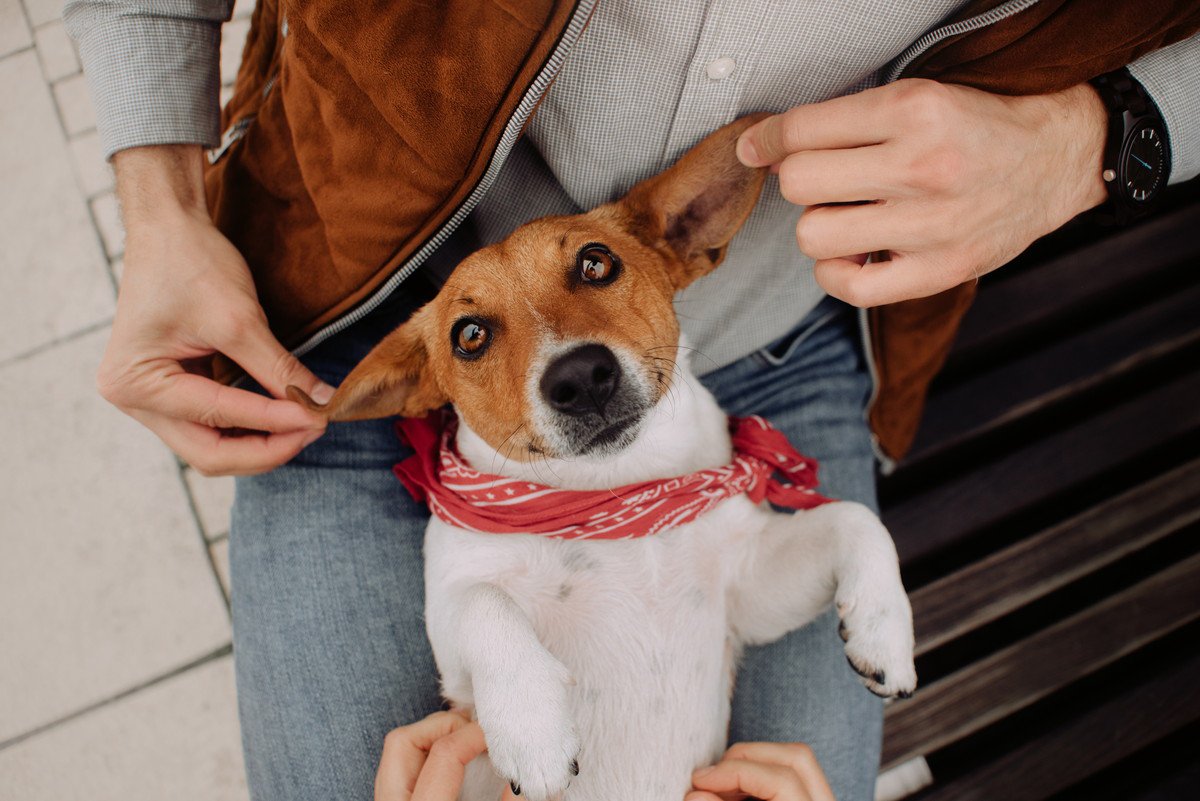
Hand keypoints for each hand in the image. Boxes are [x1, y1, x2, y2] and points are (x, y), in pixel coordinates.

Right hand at [97, 145, 332, 475]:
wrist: (168, 228)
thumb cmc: (192, 263)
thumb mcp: (240, 318)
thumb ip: (279, 368)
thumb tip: (322, 403)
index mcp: (135, 380)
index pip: (218, 417)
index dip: (275, 422)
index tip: (321, 417)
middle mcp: (131, 399)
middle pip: (208, 453)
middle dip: (267, 448)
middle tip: (316, 428)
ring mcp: (146, 400)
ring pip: (211, 447)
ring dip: (260, 444)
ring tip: (306, 424)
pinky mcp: (167, 393)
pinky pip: (211, 427)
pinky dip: (247, 428)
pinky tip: (283, 420)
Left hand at [375, 711, 517, 800]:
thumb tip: (522, 773)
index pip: (444, 753)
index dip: (475, 736)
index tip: (497, 737)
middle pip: (402, 740)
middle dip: (441, 726)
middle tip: (472, 734)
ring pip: (397, 752)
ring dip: (432, 740)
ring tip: (464, 746)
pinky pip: (400, 770)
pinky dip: (424, 758)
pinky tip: (450, 767)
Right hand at [686, 742, 834, 800]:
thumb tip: (695, 793)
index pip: (781, 779)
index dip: (734, 773)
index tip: (699, 781)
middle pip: (796, 757)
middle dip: (746, 757)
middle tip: (710, 777)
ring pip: (796, 761)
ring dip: (752, 764)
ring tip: (719, 785)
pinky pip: (792, 777)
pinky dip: (760, 778)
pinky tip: (735, 792)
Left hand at [737, 79, 1109, 306]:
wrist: (1056, 160)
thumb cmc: (974, 128)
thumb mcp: (916, 99)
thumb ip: (842, 122)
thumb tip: (762, 149)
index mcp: (914, 110)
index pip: (801, 131)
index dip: (768, 140)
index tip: (759, 148)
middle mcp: (922, 166)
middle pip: (799, 183)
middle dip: (799, 180)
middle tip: (826, 179)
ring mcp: (932, 224)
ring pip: (815, 235)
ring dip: (819, 226)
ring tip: (848, 214)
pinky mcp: (942, 270)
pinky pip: (849, 288)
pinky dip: (836, 273)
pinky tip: (853, 254)